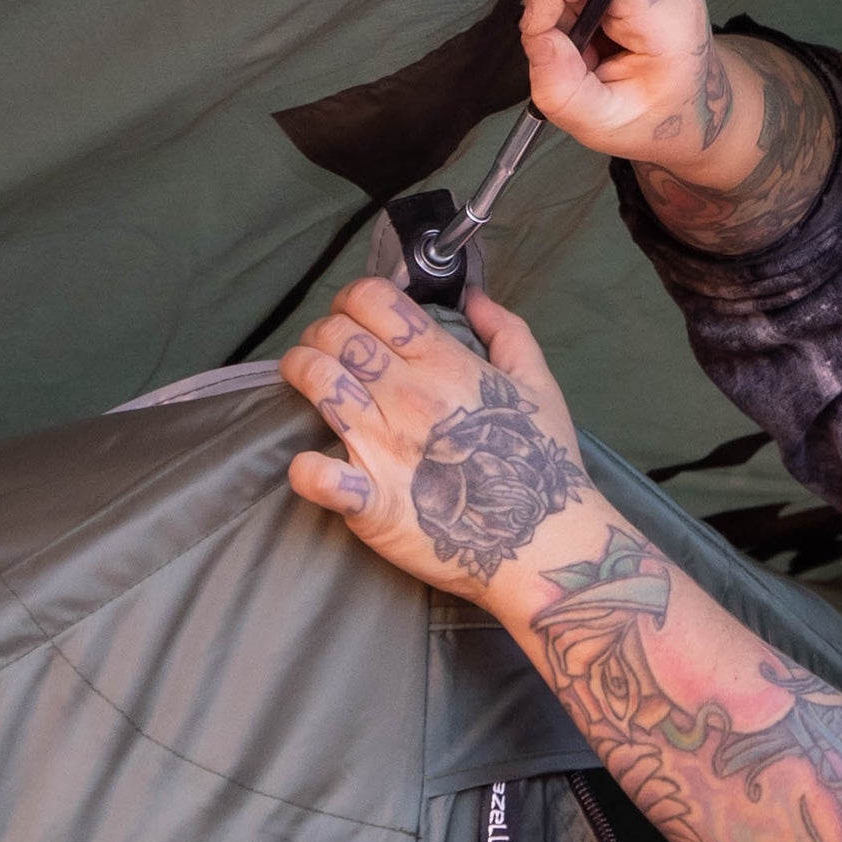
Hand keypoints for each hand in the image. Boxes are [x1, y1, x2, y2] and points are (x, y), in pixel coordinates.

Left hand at [282, 274, 599, 609]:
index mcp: (444, 364)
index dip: (351, 298)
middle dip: (321, 332)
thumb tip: (475, 297)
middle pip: (337, 335)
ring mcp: (384, 447)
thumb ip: (507, 332)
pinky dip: (307, 470)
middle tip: (326, 350)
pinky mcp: (371, 501)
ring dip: (299, 370)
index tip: (351, 317)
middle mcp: (408, 397)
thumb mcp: (539, 386)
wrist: (542, 544)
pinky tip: (308, 465)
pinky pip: (321, 478)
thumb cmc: (541, 465)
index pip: (374, 301)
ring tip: (303, 380)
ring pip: (317, 381)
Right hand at [518, 0, 761, 190]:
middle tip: (575, 55)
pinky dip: (577, 1)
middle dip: (554, 8)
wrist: (693, 102)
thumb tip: (537, 38)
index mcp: (667, 10)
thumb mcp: (602, 124)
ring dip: (565, 7)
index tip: (541, 34)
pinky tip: (598, 30)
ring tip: (590, 47)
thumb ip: (562, 91)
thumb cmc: (655, 115)